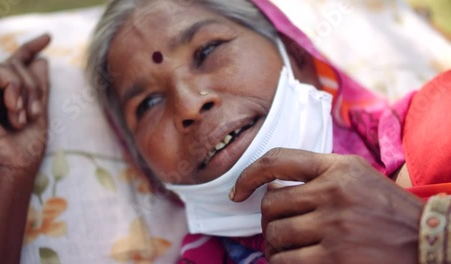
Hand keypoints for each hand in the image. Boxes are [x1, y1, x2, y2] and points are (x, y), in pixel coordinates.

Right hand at [0, 34, 50, 176]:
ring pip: (5, 68)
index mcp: (5, 99)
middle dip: (33, 86)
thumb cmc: (25, 150)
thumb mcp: (39, 113)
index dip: (30, 49)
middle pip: (15, 67)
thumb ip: (38, 88)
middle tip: (36, 113)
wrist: (12, 169)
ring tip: (25, 117)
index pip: (16, 67)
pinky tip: (14, 111)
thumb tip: (42, 60)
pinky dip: (11, 89)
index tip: (48, 38)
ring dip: (23, 90)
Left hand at [231, 148, 423, 263]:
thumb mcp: (355, 175)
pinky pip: (286, 261)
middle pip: (271, 205)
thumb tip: (268, 186)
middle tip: (278, 227)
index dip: (249, 175)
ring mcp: (334, 226)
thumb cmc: (384, 207)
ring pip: (275, 235)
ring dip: (274, 244)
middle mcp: (334, 193)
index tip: (238, 192)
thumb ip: (316, 172)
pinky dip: (282, 262)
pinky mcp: (334, 259)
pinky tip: (294, 259)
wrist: (426, 239)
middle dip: (269, 220)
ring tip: (288, 246)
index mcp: (337, 168)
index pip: (277, 160)